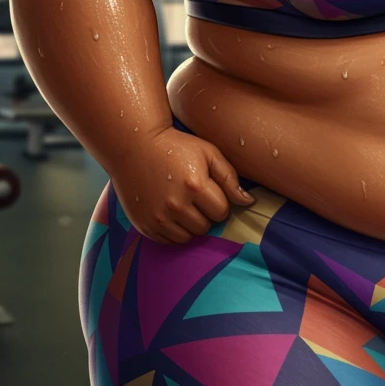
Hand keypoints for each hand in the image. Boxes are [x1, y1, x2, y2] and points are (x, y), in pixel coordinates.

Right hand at [110, 125, 255, 243]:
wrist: (135, 145)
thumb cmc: (177, 146)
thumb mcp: (208, 152)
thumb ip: (230, 178)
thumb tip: (248, 202)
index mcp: (195, 186)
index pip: (222, 211)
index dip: (219, 201)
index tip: (209, 190)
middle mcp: (176, 205)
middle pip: (206, 226)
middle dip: (205, 213)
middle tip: (195, 196)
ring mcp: (158, 217)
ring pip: (188, 237)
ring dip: (190, 223)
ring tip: (183, 203)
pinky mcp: (144, 225)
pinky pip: (169, 240)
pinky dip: (173, 230)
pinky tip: (169, 210)